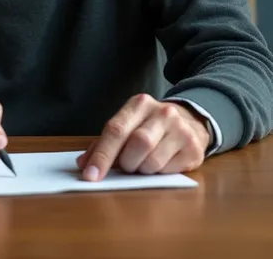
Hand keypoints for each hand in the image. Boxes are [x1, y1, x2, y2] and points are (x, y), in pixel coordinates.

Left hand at [76, 94, 210, 180]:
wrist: (191, 121)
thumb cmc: (151, 126)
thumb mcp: (129, 125)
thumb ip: (105, 143)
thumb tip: (84, 164)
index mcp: (139, 104)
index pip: (116, 129)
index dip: (102, 155)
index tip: (90, 175)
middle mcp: (162, 112)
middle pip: (137, 143)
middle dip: (127, 162)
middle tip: (127, 166)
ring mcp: (181, 129)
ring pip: (153, 160)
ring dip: (143, 170)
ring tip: (145, 163)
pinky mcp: (194, 148)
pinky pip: (169, 171)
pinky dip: (159, 174)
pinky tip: (162, 164)